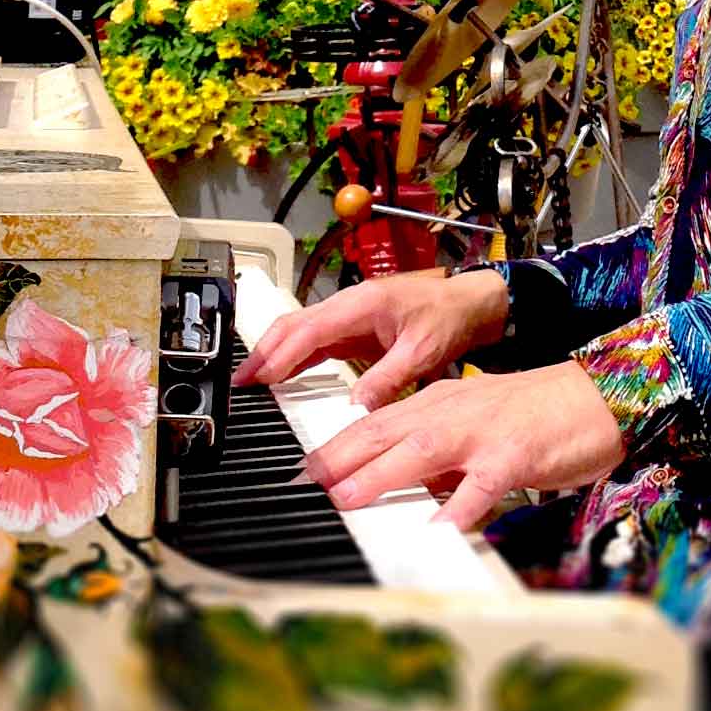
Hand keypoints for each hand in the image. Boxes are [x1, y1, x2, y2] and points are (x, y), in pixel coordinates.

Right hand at [235, 269, 508, 408]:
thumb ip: (388, 378)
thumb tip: (356, 408)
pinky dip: (295, 357)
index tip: (260, 377)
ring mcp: (349, 315)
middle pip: (294, 326)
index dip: (282, 354)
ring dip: (275, 353)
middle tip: (241, 381)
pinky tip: (282, 375)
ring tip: (252, 381)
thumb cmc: (448, 317)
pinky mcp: (353, 328)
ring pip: (300, 331)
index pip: (310, 330)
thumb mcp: (422, 352)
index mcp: (362, 304)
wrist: (468, 303)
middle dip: (264, 351)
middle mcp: (349, 305)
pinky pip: (316, 341)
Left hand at [303, 361, 623, 532]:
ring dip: (380, 476)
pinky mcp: (515, 456)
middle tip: (303, 483)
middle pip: (385, 431)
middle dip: (339, 457)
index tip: (304, 471)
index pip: (375, 423)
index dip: (336, 447)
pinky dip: (458, 507)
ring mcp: (482, 433)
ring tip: (348, 500)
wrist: (596, 397)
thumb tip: (402, 487)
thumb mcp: (474, 423)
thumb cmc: (537, 415)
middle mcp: (452, 412)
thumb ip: (437, 453)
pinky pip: (481, 485)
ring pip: (421, 451)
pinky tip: (438, 530)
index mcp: (438, 404)